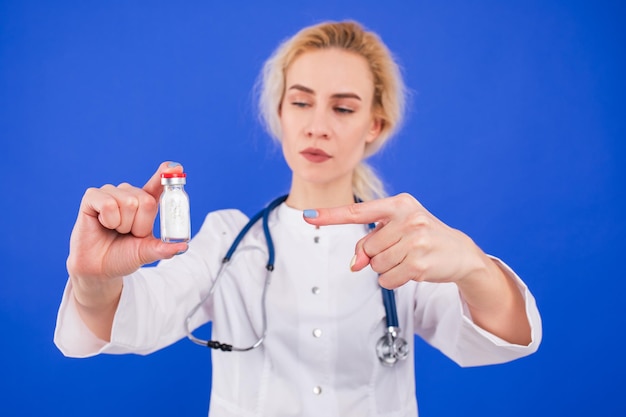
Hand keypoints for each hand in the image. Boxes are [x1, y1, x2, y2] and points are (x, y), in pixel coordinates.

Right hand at [66, 162, 187, 282]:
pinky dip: (109, 220)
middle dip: (140, 225)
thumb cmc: (123, 256)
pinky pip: (109, 204)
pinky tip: (103, 224)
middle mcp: (129, 194)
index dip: (165, 175)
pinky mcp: (92, 197)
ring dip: (124, 225)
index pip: (158, 185)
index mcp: (145, 203)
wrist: (99, 269)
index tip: (176, 167)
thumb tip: (184, 246)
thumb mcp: (147, 253)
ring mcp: (111, 193)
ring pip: (129, 202)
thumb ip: (164, 248)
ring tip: (115, 230)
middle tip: (129, 233)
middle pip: (146, 201)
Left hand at [303, 193, 485, 288]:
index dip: (330, 215)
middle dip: (378, 255)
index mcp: (399, 204)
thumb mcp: (398, 231)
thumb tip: (355, 265)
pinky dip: (395, 280)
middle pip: (366, 248)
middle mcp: (407, 218)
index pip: (358, 211)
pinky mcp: (419, 262)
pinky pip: (387, 280)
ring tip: (409, 259)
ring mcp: (415, 240)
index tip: (308, 216)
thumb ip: (371, 242)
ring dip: (388, 268)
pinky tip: (413, 270)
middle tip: (401, 251)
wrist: (461, 253)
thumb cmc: (423, 238)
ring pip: (375, 265)